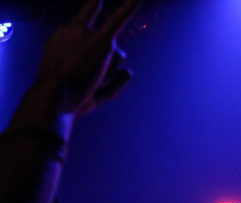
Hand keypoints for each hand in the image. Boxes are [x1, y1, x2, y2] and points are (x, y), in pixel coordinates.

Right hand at [34, 0, 142, 115]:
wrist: (54, 97)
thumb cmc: (69, 100)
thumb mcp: (90, 93)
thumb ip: (113, 83)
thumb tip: (130, 72)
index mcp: (63, 39)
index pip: (84, 28)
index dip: (89, 20)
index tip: (96, 2)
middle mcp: (74, 31)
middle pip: (107, 49)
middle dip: (107, 68)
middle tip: (90, 82)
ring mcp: (87, 34)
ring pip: (117, 55)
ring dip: (111, 73)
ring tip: (92, 80)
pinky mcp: (101, 41)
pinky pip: (119, 19)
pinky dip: (130, 6)